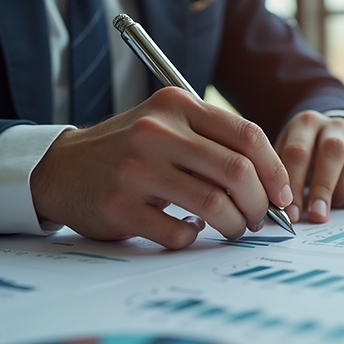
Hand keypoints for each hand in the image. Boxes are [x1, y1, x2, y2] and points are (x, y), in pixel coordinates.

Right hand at [30, 88, 292, 248]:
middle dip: (260, 203)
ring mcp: (136, 170)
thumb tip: (273, 184)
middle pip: (237, 172)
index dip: (275, 171)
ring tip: (233, 229)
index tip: (282, 195)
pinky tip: (188, 230)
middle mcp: (156, 132)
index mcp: (176, 106)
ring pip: (214, 205)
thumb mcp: (167, 123)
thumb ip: (214, 141)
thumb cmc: (129, 150)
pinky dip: (193, 238)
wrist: (61, 168)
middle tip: (260, 218)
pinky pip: (180, 233)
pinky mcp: (120, 208)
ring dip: (234, 225)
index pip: (247, 136)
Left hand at [274, 111, 343, 222]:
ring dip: (336, 199)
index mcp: (306, 123)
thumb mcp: (285, 153)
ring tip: (322, 206)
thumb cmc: (302, 152)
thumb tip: (275, 209)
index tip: (290, 212)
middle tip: (315, 216)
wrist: (333, 136)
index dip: (294, 185)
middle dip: (321, 190)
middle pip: (331, 155)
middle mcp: (335, 126)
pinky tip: (336, 197)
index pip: (298, 152)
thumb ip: (280, 175)